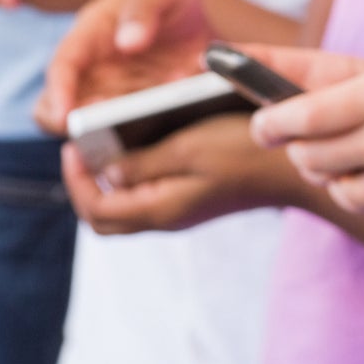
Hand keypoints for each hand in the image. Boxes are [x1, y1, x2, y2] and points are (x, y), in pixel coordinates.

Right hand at [34, 0, 218, 134]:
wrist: (201, 22)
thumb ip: (145, 7)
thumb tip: (127, 41)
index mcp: (88, 36)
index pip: (62, 66)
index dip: (59, 92)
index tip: (65, 115)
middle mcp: (92, 73)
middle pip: (62, 110)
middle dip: (75, 126)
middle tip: (104, 129)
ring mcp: (113, 98)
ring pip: (92, 130)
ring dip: (110, 136)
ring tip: (141, 126)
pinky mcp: (136, 117)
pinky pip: (130, 137)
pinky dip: (144, 137)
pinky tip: (171, 121)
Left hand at [61, 113, 308, 234]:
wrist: (293, 170)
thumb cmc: (244, 153)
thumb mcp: (189, 148)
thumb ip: (144, 164)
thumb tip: (106, 172)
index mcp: (160, 209)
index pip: (97, 210)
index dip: (76, 181)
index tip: (71, 147)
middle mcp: (166, 218)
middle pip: (106, 218)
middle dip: (85, 187)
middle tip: (81, 152)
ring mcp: (180, 212)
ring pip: (126, 208)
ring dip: (109, 181)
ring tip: (105, 145)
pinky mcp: (192, 201)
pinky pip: (149, 196)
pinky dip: (134, 177)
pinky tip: (140, 145)